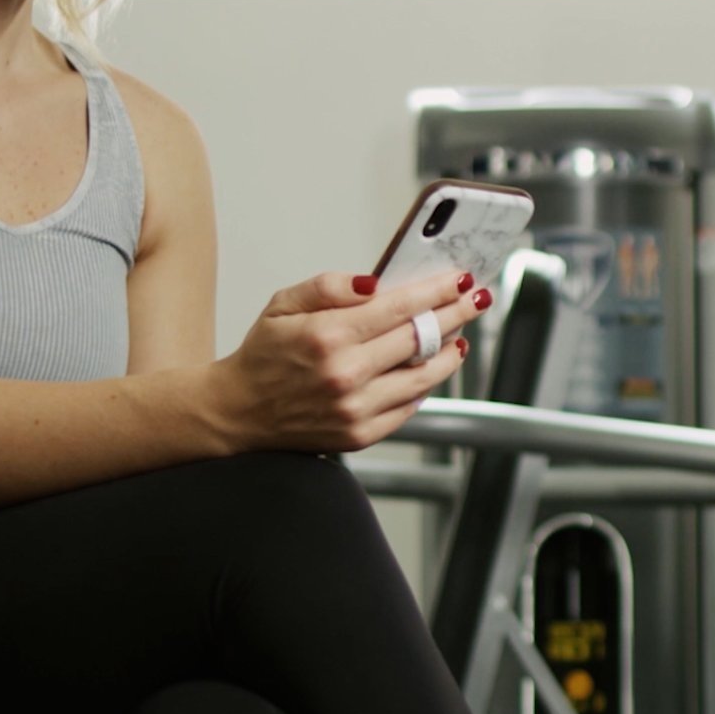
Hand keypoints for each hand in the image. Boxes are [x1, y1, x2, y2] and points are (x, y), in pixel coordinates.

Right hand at [216, 269, 489, 453]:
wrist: (239, 412)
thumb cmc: (263, 355)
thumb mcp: (282, 304)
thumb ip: (328, 286)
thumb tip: (374, 282)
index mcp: (327, 335)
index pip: (399, 307)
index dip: (436, 290)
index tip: (458, 279)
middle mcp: (345, 373)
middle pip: (420, 338)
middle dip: (454, 313)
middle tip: (474, 299)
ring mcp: (356, 408)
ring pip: (424, 376)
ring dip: (450, 351)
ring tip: (460, 334)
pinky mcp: (361, 434)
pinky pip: (409, 405)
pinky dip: (426, 384)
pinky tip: (431, 367)